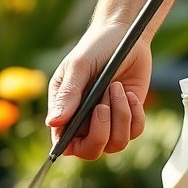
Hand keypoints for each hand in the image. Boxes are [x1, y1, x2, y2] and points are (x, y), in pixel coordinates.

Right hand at [45, 25, 150, 159]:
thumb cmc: (95, 47)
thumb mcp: (78, 67)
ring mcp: (108, 122)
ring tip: (116, 88)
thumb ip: (67, 95)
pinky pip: (134, 132)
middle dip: (100, 132)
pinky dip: (135, 113)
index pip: (63, 143)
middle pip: (91, 151)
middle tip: (103, 105)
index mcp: (65, 111)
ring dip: (120, 116)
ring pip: (116, 143)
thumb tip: (52, 123)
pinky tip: (129, 93)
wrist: (125, 36)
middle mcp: (85, 121)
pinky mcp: (129, 117)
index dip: (70, 145)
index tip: (81, 128)